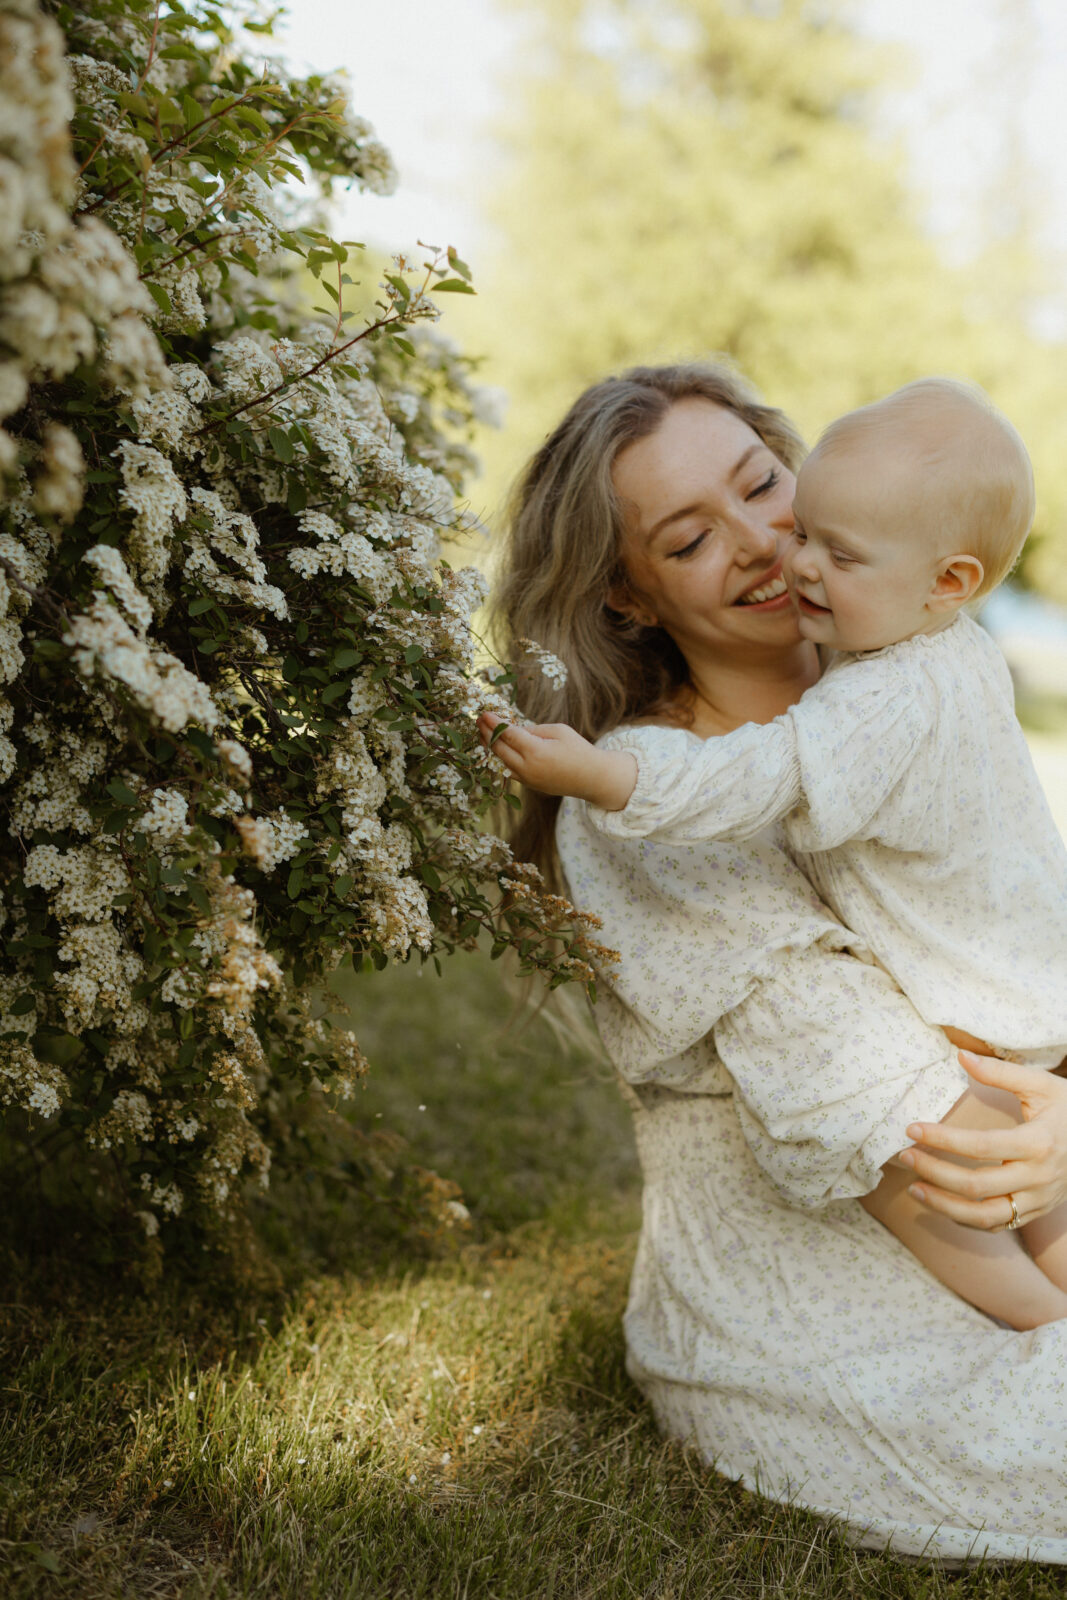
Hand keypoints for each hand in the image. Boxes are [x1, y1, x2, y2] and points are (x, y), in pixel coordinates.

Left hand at [477, 712, 636, 808]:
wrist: (591, 778)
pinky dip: (499, 758)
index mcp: (536, 751)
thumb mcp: (559, 731)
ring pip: (500, 761)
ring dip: (490, 746)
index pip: (508, 734)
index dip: (494, 723)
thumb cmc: (578, 750)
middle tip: (478, 720)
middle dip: (487, 733)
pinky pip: (508, 770)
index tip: (484, 713)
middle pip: (499, 748)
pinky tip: (495, 748)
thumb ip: (534, 730)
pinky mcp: (529, 785)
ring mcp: (527, 779)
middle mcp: (528, 767)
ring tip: (482, 732)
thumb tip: (514, 730)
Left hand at [900, 1050, 1066, 1229]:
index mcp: (1039, 1143)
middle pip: (977, 1185)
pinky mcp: (1035, 1213)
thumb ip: (1001, 1072)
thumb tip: (962, 1055)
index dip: (943, 1139)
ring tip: (914, 1188)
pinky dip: (964, 1219)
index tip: (912, 1129)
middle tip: (905, 1156)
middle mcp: (1038, 1178)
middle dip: (935, 1172)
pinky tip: (941, 1202)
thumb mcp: (1043, 1085)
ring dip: (943, 1205)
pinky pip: (996, 1225)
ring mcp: (1037, 1200)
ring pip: (984, 1216)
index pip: (982, 1146)